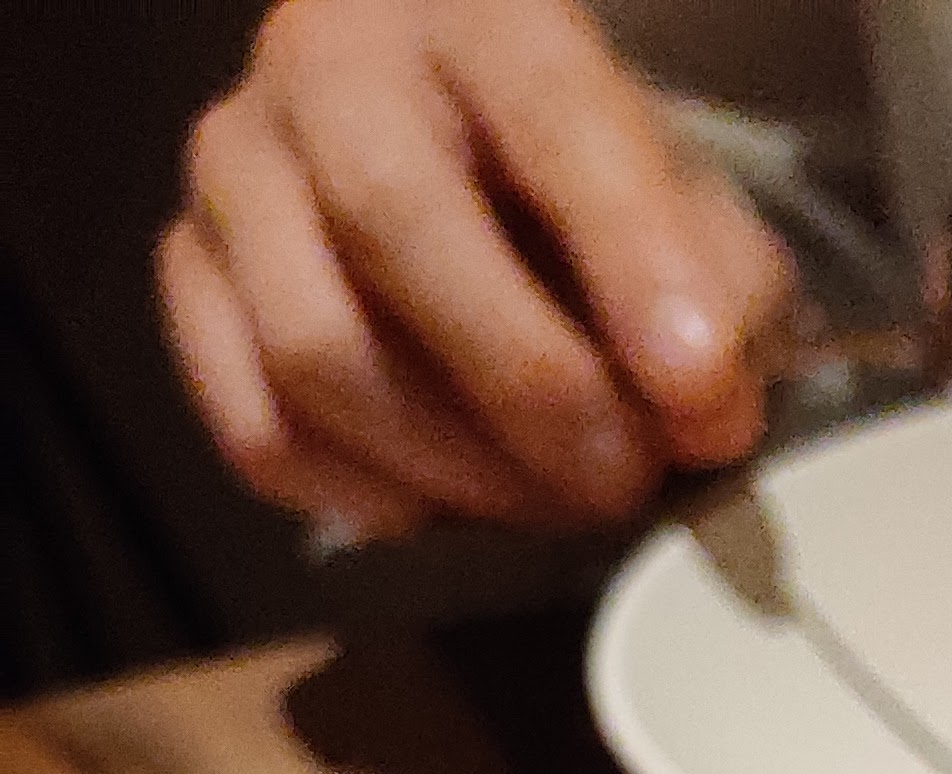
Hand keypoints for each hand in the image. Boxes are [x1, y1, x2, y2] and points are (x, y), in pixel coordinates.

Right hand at [157, 0, 796, 539]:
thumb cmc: (585, 188)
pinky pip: (258, 425)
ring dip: (452, 467)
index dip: (633, 260)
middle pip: (395, 223)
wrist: (463, 161)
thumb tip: (704, 414)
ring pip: (313, 346)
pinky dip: (363, 496)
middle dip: (530, 386)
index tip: (703, 389)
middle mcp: (328, 66)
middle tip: (622, 482)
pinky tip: (444, 504)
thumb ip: (720, 294)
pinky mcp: (188, 273)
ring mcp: (237, 169)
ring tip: (549, 500)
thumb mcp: (687, 205)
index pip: (552, 113)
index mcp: (480, 13)